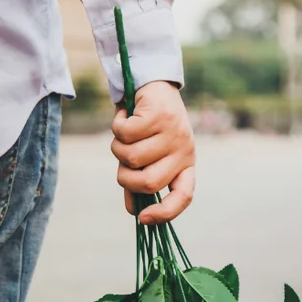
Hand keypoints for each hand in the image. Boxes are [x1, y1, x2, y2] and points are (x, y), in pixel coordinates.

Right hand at [110, 81, 195, 224]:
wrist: (154, 82)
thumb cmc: (150, 126)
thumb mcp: (151, 153)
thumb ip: (142, 179)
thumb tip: (134, 211)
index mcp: (185, 164)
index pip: (184, 196)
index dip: (165, 213)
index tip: (143, 218)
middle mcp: (184, 150)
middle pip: (149, 182)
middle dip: (125, 177)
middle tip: (121, 161)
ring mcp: (173, 133)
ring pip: (131, 157)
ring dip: (118, 147)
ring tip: (124, 133)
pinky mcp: (159, 116)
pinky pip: (125, 134)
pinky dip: (117, 126)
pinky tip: (124, 116)